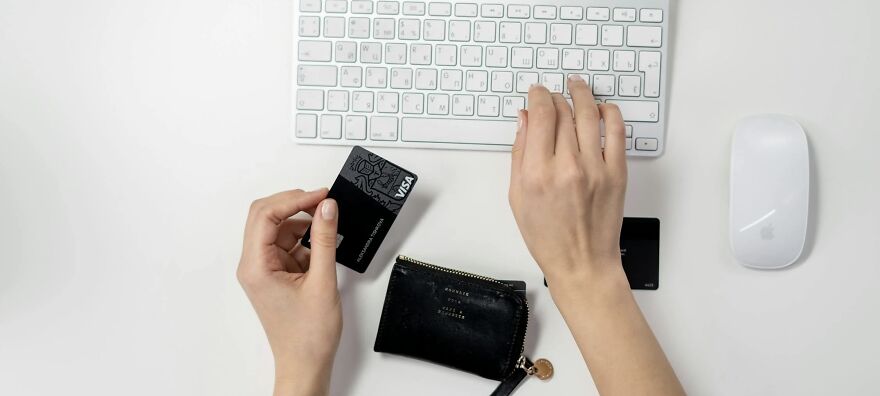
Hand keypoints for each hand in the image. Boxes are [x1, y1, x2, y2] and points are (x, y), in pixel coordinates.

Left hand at [237, 188, 340, 395]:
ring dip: (302, 223)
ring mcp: (263, 269)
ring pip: (278, 229)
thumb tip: (327, 208)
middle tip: (322, 201)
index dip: (294, 199)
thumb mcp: (322, 281)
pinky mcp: (275, 274)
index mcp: (256, 267)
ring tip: (328, 226)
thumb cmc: (308, 335)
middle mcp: (253, 265)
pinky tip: (322, 246)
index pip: (266, 216)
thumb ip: (325, 239)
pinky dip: (305, 240)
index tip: (321, 195)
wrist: (306, 364)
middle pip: (266, 217)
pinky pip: (287, 244)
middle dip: (294, 205)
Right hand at [508, 76, 627, 288]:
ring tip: (577, 86)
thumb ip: (519, 154)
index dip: (538, 96)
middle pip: (563, 112)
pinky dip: (610, 113)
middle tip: (553, 94)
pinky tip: (602, 108)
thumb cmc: (548, 237)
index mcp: (537, 173)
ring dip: (582, 94)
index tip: (536, 92)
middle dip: (556, 96)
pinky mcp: (617, 173)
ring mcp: (596, 169)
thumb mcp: (518, 197)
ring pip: (590, 114)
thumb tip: (524, 120)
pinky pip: (617, 131)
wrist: (582, 264)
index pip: (540, 116)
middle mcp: (567, 167)